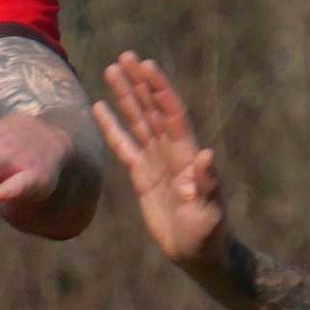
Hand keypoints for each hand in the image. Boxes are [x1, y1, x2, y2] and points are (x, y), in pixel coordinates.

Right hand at [91, 52, 229, 267]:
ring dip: (126, 96)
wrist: (198, 253)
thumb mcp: (208, 211)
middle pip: (152, 109)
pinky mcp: (143, 176)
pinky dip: (112, 127)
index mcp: (186, 155)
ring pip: (138, 121)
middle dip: (140, 83)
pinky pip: (124, 146)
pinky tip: (100, 107)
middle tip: (125, 56)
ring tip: (112, 70)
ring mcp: (156, 161)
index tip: (147, 65)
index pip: (171, 114)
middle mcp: (172, 151)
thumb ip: (206, 183)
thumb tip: (207, 154)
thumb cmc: (208, 233)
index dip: (160, 90)